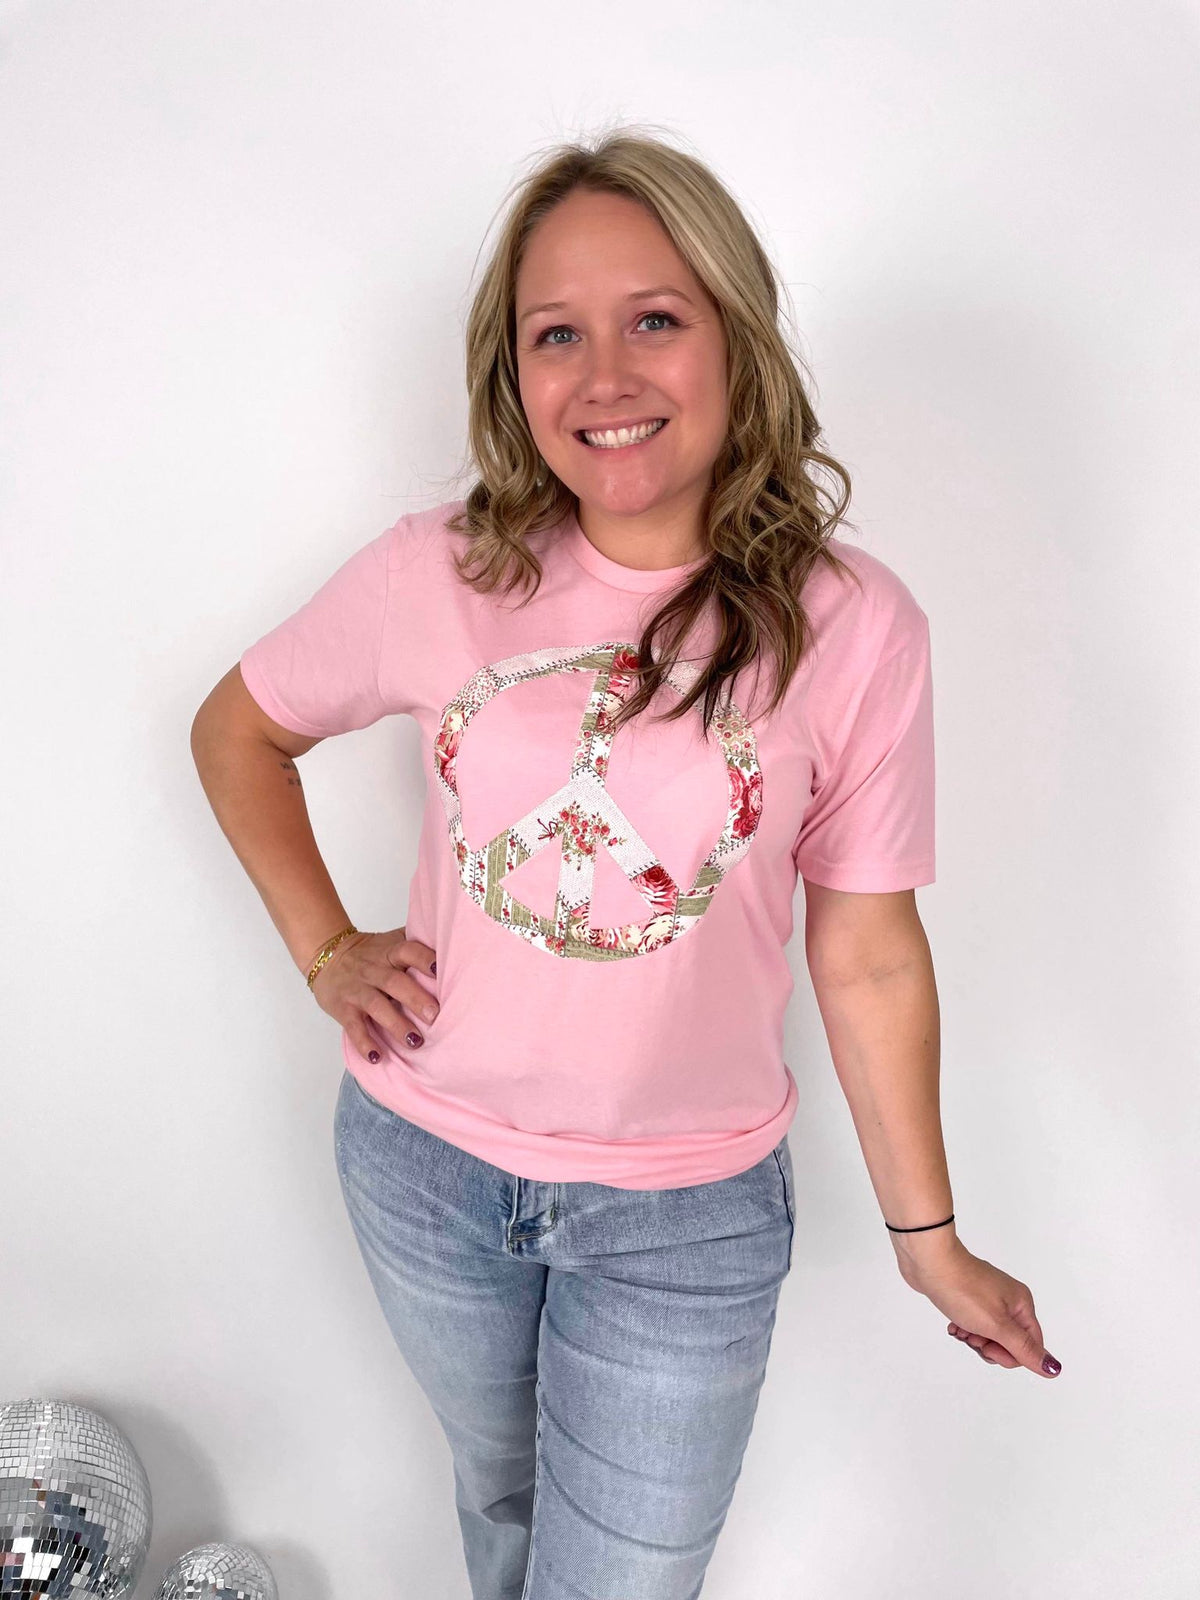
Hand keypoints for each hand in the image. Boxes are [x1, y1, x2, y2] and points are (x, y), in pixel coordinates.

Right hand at [309, 924, 437, 1059]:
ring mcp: (357, 990)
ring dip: (396, 1025)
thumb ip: (416, 942)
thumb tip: (455, 941)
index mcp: (389, 952)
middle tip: (435, 1016)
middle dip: (415, 999)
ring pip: (376, 1006)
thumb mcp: (391, 941)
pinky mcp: (343, 1009)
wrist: (326, 955)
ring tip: (415, 1042)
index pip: (408, 951)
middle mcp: (373, 969)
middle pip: (394, 982)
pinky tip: (377, 1057)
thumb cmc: (370, 953)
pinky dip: (364, 1042)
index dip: (424, 959)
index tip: (440, 971)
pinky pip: (353, 1027)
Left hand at [896, 1238, 1062, 1378]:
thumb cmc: (963, 1289)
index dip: (1011, 1356)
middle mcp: (1009, 1301)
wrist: (929, 1261)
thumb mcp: (997, 1325)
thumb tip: (1053, 1368)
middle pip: (1009, 1343)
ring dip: (974, 1338)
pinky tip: (953, 1324)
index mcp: (1022, 1304)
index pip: (1031, 1346)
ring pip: (989, 1335)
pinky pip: (973, 1325)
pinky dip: (964, 1329)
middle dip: (989, 1347)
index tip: (989, 1348)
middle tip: (973, 1335)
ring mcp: (988, 1299)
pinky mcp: (969, 1298)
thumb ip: (1024, 1349)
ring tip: (960, 1327)